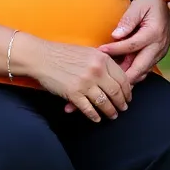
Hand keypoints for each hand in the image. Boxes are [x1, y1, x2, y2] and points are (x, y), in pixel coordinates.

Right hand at [15, 35, 130, 121]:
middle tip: (123, 108)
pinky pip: (88, 109)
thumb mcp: (88, 51)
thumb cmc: (63, 53)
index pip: (122, 78)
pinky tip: (97, 118)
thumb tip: (116, 75)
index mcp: (102, 58)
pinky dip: (94, 115)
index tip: (128, 96)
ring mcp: (85, 83)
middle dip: (122, 103)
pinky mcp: (73, 93)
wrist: (41, 57)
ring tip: (113, 115)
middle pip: (116, 92)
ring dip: (110, 111)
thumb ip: (102, 62)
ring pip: (104, 102)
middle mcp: (96, 71)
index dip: (127, 90)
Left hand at [99, 0, 169, 84]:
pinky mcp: (159, 55)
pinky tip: (121, 72)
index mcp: (153, 33)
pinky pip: (146, 69)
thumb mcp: (140, 5)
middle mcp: (158, 46)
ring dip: (128, 76)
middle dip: (122, 76)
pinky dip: (134, 73)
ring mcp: (160, 52)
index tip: (100, 51)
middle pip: (139, 68)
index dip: (114, 50)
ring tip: (110, 76)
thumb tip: (116, 35)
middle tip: (105, 76)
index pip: (131, 46)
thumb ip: (128, 20)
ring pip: (143, 72)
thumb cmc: (154, 2)